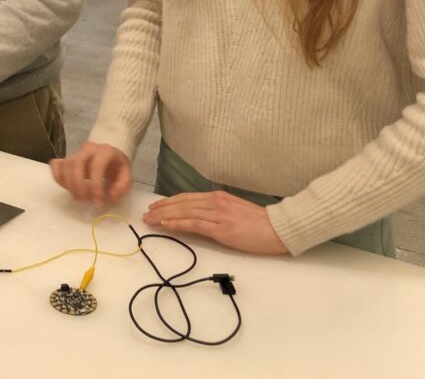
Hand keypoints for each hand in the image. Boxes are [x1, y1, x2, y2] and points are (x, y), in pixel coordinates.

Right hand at [50, 142, 132, 204]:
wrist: (109, 152)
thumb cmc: (117, 166)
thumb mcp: (126, 175)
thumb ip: (122, 186)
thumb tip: (111, 196)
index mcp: (104, 151)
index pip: (96, 167)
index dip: (96, 187)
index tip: (98, 202)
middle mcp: (88, 149)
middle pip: (76, 164)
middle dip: (79, 186)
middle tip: (85, 201)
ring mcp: (75, 152)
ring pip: (65, 165)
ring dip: (69, 185)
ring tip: (78, 198)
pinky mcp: (66, 158)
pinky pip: (56, 165)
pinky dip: (58, 177)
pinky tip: (66, 188)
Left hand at [144, 191, 289, 254]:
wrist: (278, 228)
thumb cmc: (258, 222)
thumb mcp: (234, 209)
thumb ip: (217, 209)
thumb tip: (199, 214)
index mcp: (218, 196)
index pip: (187, 197)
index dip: (168, 201)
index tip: (155, 205)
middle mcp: (215, 202)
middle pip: (181, 203)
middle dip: (161, 208)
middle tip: (146, 213)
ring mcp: (217, 215)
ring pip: (184, 212)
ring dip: (164, 215)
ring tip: (150, 219)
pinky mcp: (221, 229)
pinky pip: (194, 224)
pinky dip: (178, 223)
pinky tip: (166, 224)